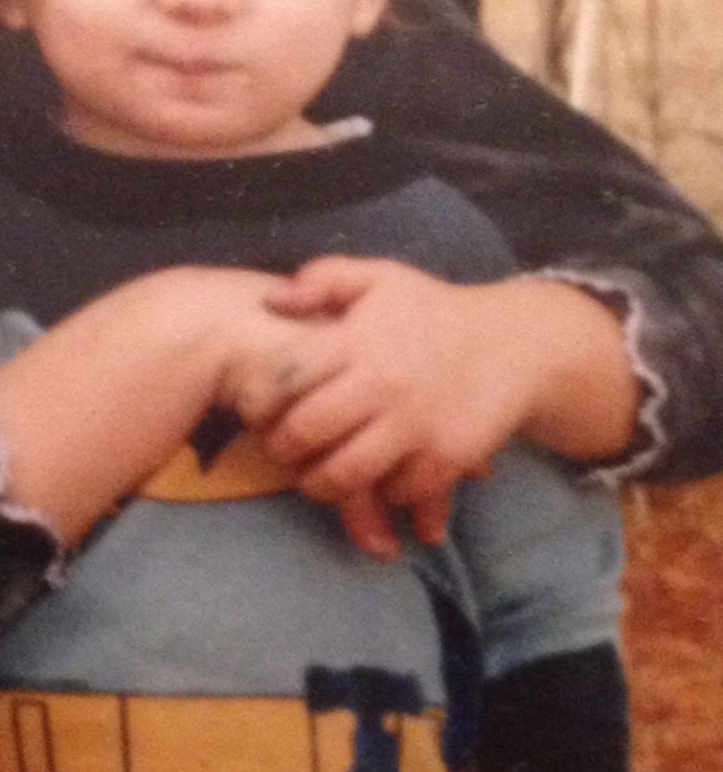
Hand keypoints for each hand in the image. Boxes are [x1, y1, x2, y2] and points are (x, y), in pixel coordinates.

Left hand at [245, 259, 549, 515]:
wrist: (515, 343)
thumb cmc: (433, 312)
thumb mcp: (382, 279)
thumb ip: (324, 279)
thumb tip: (273, 301)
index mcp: (360, 338)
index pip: (287, 376)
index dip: (260, 399)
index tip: (257, 410)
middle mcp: (384, 381)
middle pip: (307, 431)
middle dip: (283, 449)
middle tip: (283, 452)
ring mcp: (416, 423)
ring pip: (345, 473)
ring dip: (321, 484)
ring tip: (316, 479)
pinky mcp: (445, 456)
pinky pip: (395, 490)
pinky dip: (379, 492)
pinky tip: (374, 481)